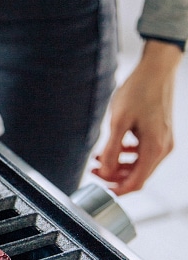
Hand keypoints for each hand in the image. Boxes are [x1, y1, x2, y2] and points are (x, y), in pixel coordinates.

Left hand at [93, 39, 180, 193]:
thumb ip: (112, 149)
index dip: (117, 190)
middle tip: (95, 170)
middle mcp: (163, 148)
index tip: (102, 190)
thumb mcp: (119, 121)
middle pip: (138, 175)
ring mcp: (163, 141)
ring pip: (140, 164)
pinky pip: (144, 152)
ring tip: (100, 158)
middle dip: (115, 176)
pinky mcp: (160, 133)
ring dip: (120, 165)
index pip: (136, 182)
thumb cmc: (140, 90)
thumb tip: (106, 171)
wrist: (156, 69)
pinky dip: (128, 154)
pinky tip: (115, 146)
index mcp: (154, 148)